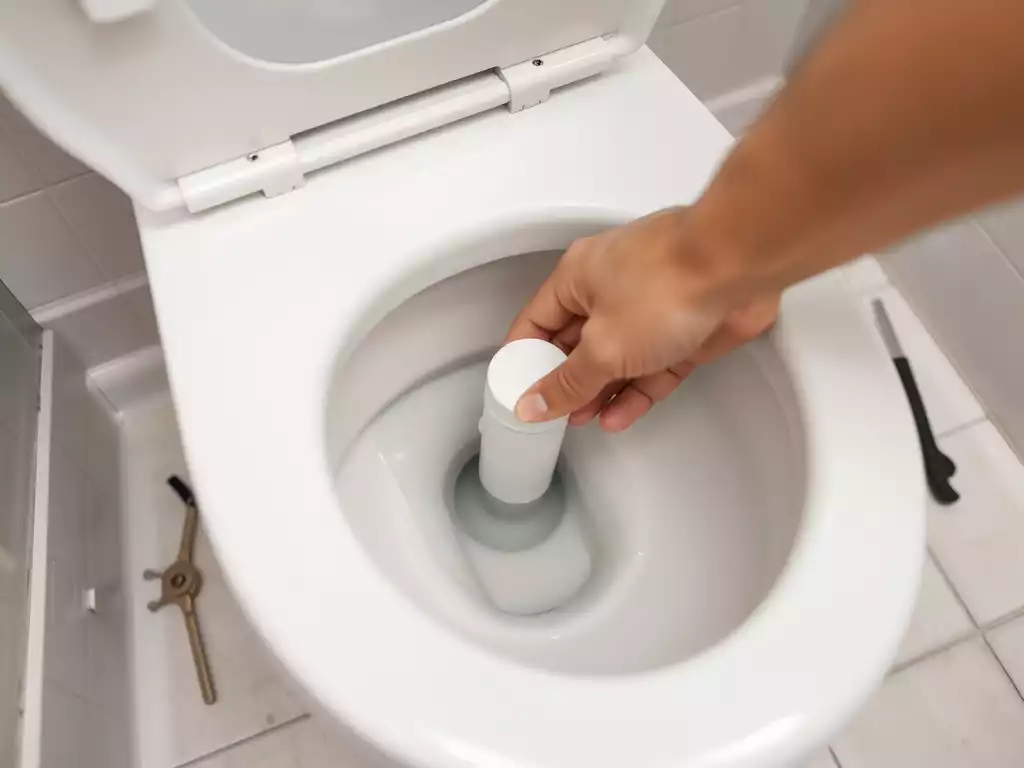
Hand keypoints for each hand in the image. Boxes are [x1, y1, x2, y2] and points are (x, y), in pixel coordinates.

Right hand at [505, 207, 778, 431]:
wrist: (736, 268)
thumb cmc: (666, 281)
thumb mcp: (601, 347)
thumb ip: (566, 383)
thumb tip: (532, 404)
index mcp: (577, 278)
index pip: (536, 322)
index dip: (524, 359)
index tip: (519, 392)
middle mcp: (610, 288)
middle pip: (576, 342)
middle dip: (566, 380)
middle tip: (555, 414)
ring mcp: (650, 307)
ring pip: (616, 358)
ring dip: (600, 391)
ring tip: (586, 420)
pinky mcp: (684, 330)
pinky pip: (651, 367)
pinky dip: (636, 392)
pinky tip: (619, 416)